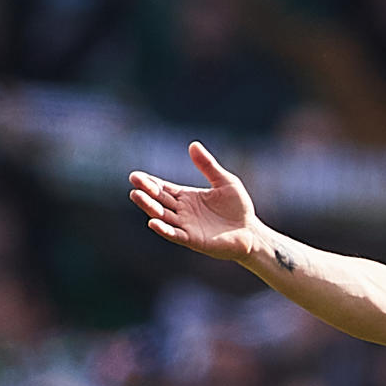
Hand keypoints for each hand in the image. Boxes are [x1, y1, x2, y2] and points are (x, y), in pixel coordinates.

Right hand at [129, 143, 257, 260]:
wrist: (251, 232)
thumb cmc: (238, 207)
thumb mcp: (225, 181)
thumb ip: (208, 166)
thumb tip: (193, 145)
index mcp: (186, 196)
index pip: (162, 188)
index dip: (149, 182)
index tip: (136, 176)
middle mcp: (182, 211)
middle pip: (159, 200)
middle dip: (146, 192)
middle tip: (135, 183)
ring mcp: (187, 226)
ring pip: (163, 216)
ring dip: (150, 207)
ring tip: (137, 196)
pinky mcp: (194, 240)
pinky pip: (176, 235)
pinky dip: (164, 230)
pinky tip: (153, 223)